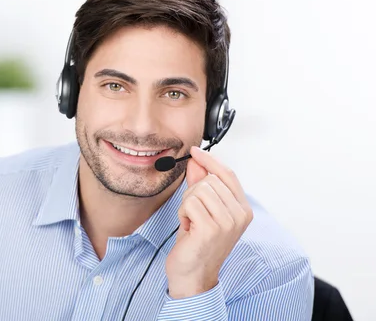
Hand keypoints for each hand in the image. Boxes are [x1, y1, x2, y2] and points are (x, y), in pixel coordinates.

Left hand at [165, 146, 253, 298]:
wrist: (192, 274)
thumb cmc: (197, 243)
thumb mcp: (201, 209)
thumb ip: (201, 184)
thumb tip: (196, 161)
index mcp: (242, 210)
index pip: (228, 174)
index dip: (210, 160)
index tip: (195, 151)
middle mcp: (240, 215)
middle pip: (210, 180)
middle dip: (193, 193)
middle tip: (193, 213)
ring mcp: (227, 222)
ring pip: (199, 189)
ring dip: (187, 204)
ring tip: (191, 221)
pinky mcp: (211, 229)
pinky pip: (189, 203)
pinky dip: (182, 213)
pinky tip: (187, 228)